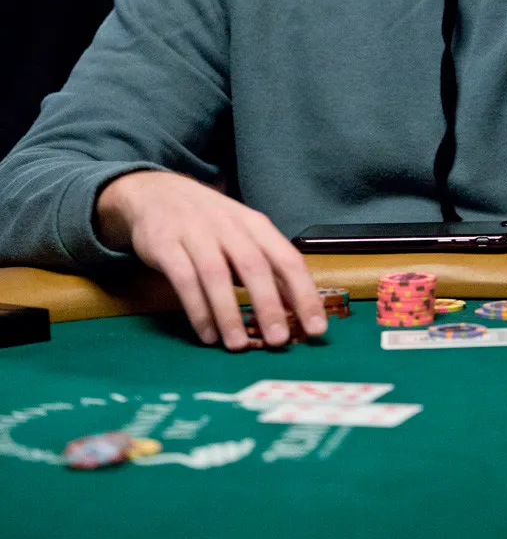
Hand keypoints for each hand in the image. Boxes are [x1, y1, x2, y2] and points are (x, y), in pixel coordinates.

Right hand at [94, 170, 326, 349]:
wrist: (157, 192)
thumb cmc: (209, 221)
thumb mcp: (242, 235)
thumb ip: (267, 268)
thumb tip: (296, 307)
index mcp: (255, 225)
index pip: (287, 258)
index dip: (304, 293)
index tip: (317, 327)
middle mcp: (229, 226)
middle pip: (253, 265)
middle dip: (268, 304)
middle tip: (279, 340)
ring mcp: (196, 233)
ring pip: (216, 274)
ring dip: (229, 312)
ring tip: (238, 345)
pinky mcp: (165, 244)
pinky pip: (184, 279)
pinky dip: (197, 309)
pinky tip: (207, 334)